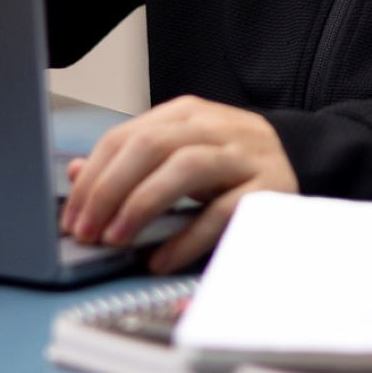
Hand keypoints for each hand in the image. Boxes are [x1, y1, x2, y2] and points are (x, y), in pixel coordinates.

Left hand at [62, 95, 297, 273]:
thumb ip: (131, 161)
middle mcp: (215, 126)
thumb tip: (77, 173)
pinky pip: (222, 211)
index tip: (72, 216)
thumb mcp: (179, 153)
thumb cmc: (228, 164)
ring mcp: (244, 155)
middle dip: (110, 189)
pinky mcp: (268, 189)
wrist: (299, 160)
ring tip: (117, 239)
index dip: (93, 176)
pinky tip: (161, 258)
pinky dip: (186, 237)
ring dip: (142, 204)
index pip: (127, 135)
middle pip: (151, 145)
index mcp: (187, 114)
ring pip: (186, 167)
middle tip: (88, 230)